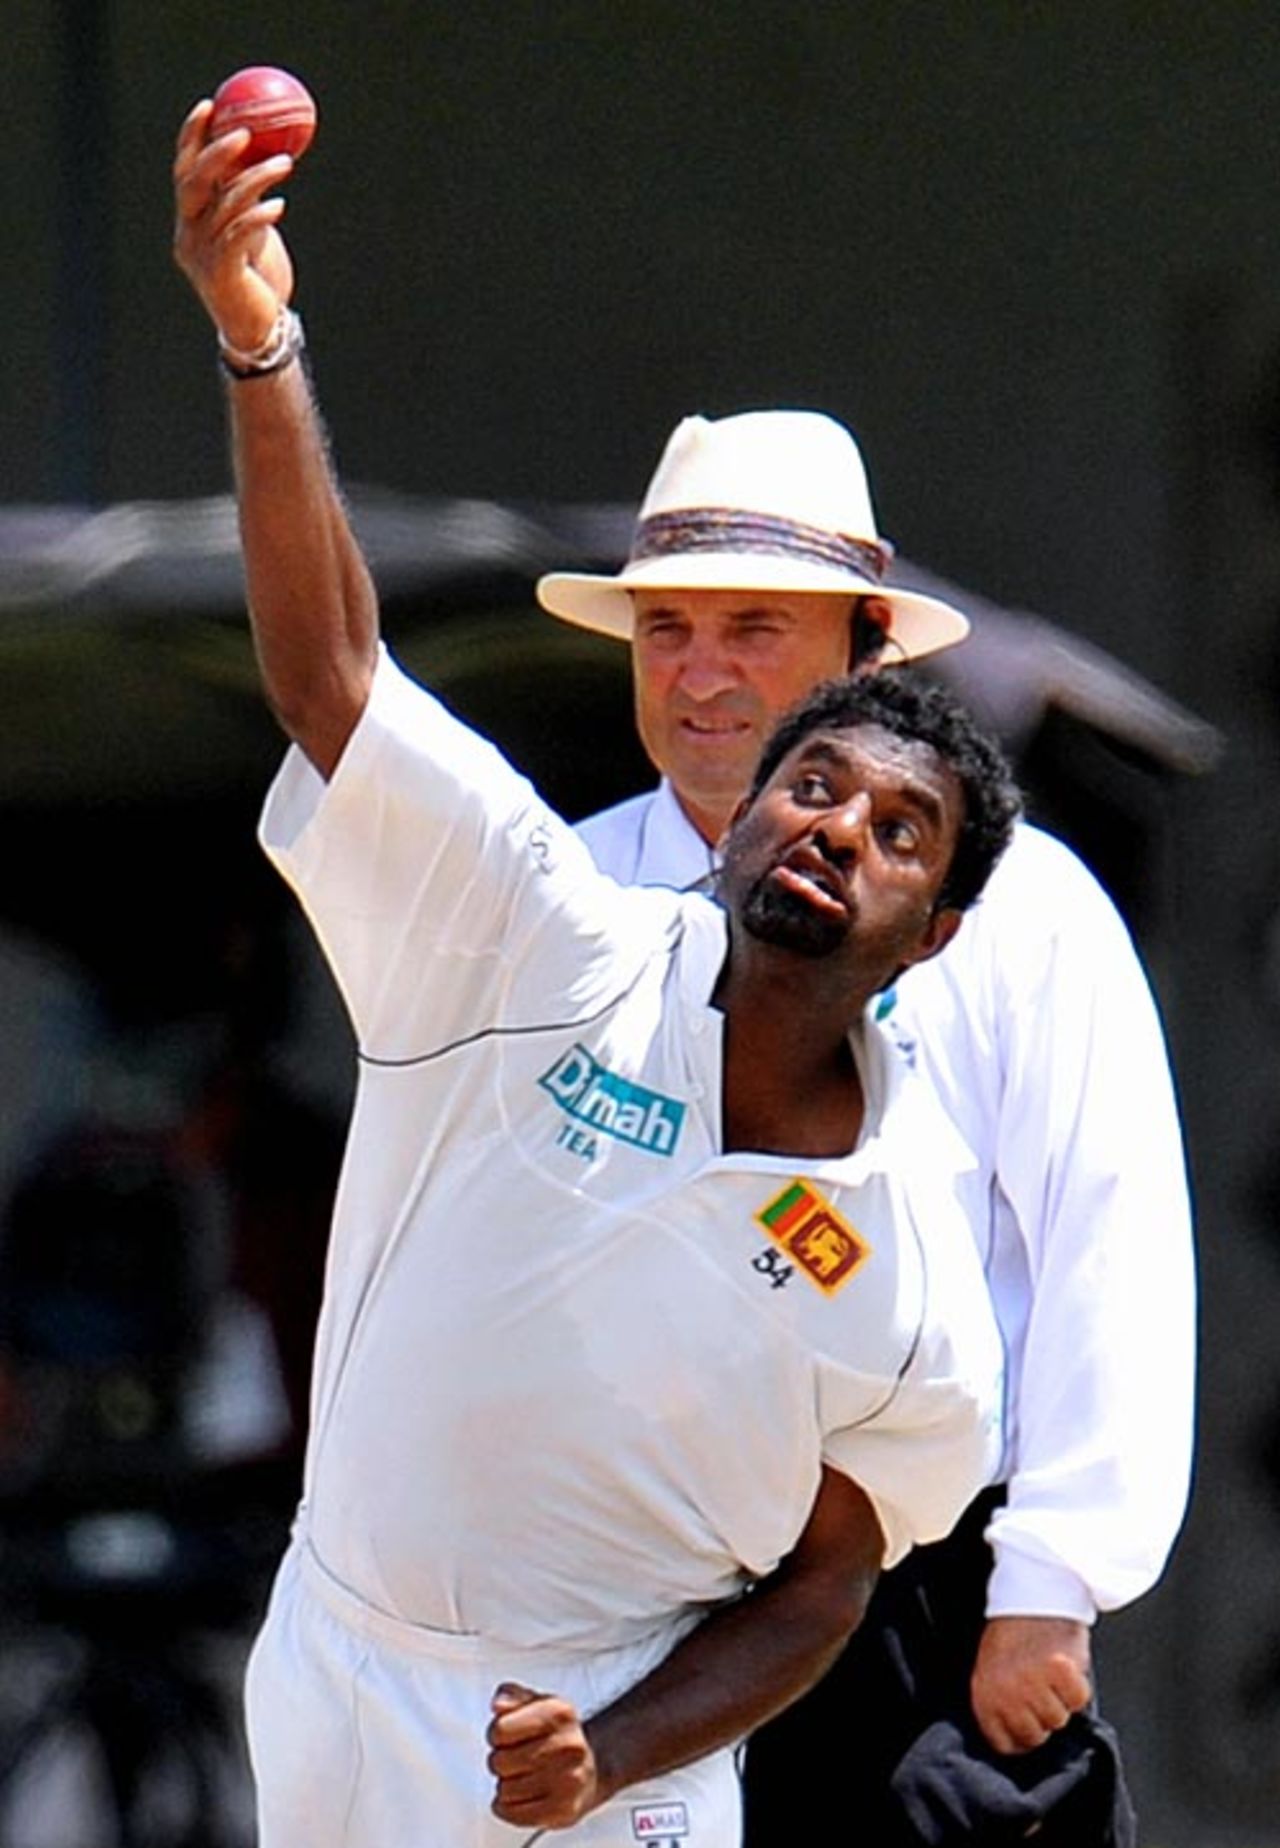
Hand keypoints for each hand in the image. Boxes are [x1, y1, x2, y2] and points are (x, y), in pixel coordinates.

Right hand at [171, 97, 295, 352]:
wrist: (257, 328)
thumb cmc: (258, 277)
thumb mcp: (251, 229)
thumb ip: (247, 198)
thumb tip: (267, 152)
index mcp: (190, 220)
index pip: (184, 170)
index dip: (192, 137)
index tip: (210, 106)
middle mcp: (188, 234)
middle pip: (194, 183)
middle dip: (218, 153)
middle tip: (245, 131)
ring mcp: (201, 256)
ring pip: (223, 206)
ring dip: (255, 179)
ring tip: (285, 163)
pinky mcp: (221, 274)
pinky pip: (238, 236)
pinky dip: (258, 216)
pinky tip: (279, 205)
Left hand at [486, 1681, 602, 1828]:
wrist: (593, 1767)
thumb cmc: (558, 1735)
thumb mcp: (537, 1703)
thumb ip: (511, 1696)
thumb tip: (497, 1705)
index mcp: (559, 1713)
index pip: (500, 1730)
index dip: (497, 1734)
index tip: (506, 1735)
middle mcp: (568, 1746)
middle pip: (499, 1761)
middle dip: (501, 1761)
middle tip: (517, 1758)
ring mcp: (568, 1780)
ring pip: (504, 1789)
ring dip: (507, 1785)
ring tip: (524, 1776)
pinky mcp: (563, 1810)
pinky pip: (513, 1813)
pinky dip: (508, 1808)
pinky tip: (521, 1796)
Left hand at [970, 1615, 1092, 1753]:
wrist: (1032, 1590)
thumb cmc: (1012, 1628)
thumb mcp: (991, 1668)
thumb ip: (999, 1704)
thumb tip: (1015, 1740)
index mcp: (984, 1695)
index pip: (1005, 1744)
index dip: (1022, 1736)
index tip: (1029, 1721)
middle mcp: (1007, 1694)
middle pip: (1036, 1735)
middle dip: (1042, 1716)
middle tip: (1041, 1687)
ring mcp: (1032, 1684)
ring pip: (1059, 1720)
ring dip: (1060, 1700)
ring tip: (1049, 1671)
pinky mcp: (1059, 1671)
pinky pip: (1078, 1699)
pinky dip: (1077, 1685)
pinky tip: (1065, 1663)